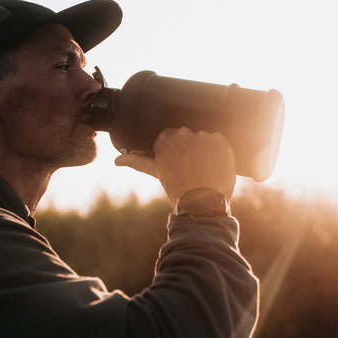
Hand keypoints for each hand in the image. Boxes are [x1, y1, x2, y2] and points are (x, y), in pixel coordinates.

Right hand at [115, 128, 235, 204]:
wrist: (202, 204)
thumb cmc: (178, 189)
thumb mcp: (156, 172)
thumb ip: (137, 162)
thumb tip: (117, 160)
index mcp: (164, 139)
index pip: (173, 137)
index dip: (178, 150)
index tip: (180, 162)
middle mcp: (182, 133)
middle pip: (189, 136)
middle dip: (191, 148)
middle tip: (193, 168)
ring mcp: (202, 136)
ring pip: (204, 139)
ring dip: (206, 151)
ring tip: (205, 168)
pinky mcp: (219, 141)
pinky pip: (220, 141)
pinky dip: (219, 152)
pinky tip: (215, 165)